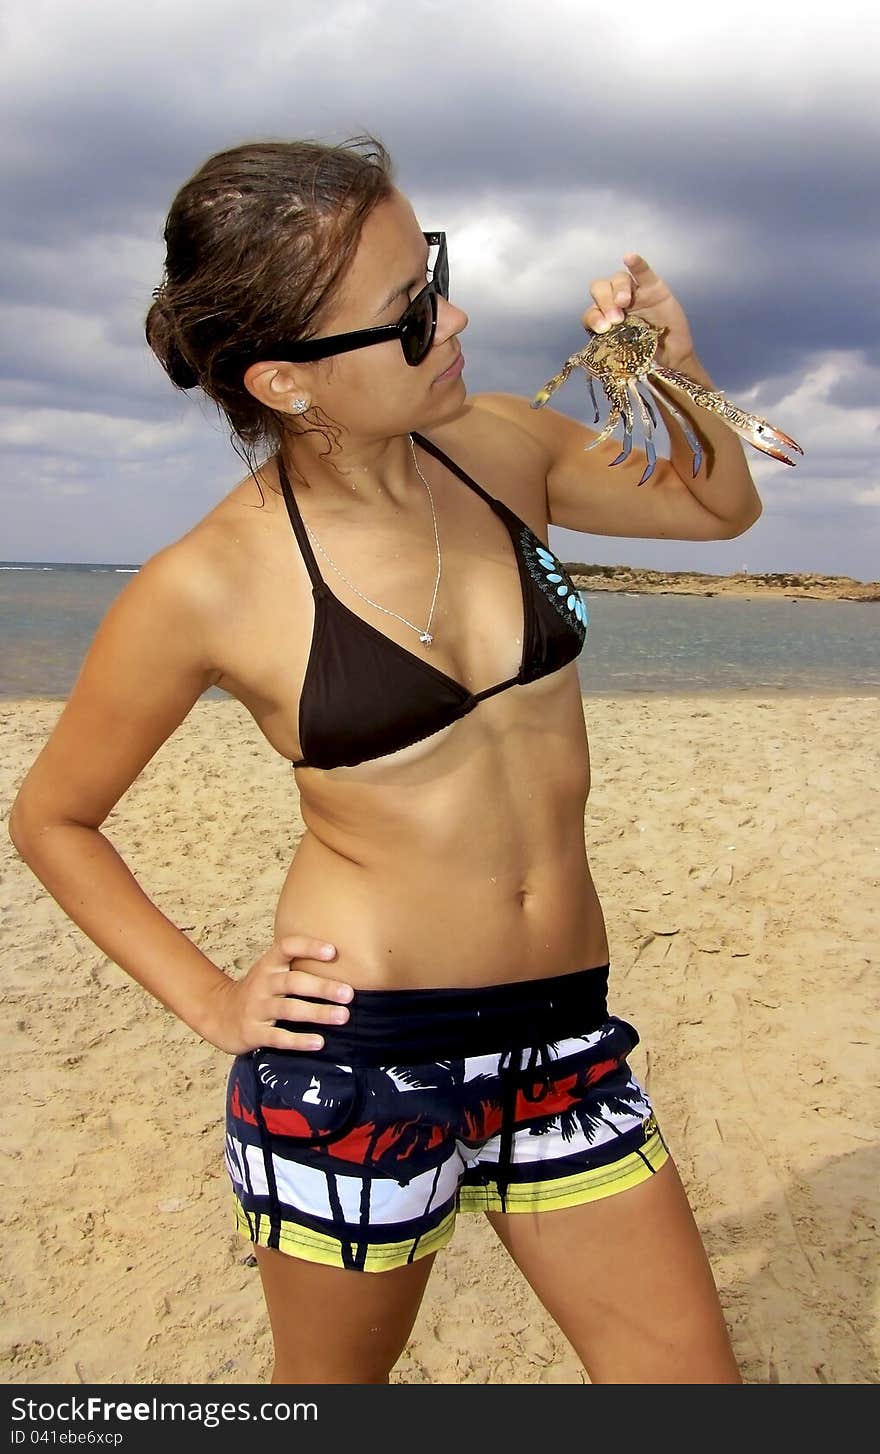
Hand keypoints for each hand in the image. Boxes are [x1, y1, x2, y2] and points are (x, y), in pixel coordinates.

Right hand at [203, 935, 352, 1054]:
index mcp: (268, 965)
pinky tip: (319, 1042)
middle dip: (322, 987)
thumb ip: (296, 965)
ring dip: (317, 1013)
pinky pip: (278, 1037)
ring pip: (289, 1009)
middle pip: (293, 981)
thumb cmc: (258, 991)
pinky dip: (299, 1040)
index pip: (287, 947)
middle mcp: (262, 983)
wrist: (219, 1014)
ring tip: (343, 1016)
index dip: (308, 947)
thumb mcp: (270, 971)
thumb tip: (343, 961)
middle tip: (349, 993)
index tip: (333, 952)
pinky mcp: (253, 1032)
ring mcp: (256, 1008)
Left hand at [582, 254, 696, 370]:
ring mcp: (635, 293)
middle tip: (615, 319)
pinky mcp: (653, 287)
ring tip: (624, 302)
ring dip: (618, 289)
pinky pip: (643, 272)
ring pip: (618, 279)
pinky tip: (630, 257)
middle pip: (600, 289)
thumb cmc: (644, 356)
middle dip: (604, 302)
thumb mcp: (622, 355)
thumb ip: (609, 349)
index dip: (594, 317)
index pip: (590, 312)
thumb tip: (596, 355)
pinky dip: (636, 264)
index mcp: (604, 319)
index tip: (602, 328)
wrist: (671, 357)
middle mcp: (615, 302)